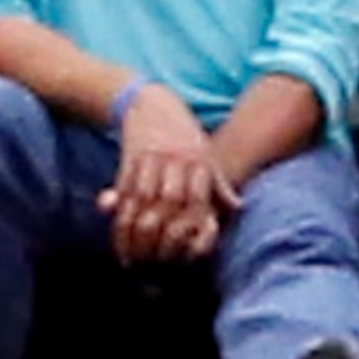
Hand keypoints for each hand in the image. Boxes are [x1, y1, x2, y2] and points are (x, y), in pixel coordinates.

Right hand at [99, 85, 236, 265]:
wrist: (154, 106)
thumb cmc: (185, 137)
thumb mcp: (206, 156)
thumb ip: (219, 184)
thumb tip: (237, 208)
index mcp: (199, 160)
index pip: (198, 198)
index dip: (193, 222)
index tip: (186, 243)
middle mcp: (177, 158)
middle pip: (171, 199)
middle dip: (163, 226)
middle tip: (155, 252)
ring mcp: (152, 157)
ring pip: (144, 195)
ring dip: (137, 222)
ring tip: (134, 244)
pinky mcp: (129, 157)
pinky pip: (124, 188)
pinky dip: (121, 208)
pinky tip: (120, 224)